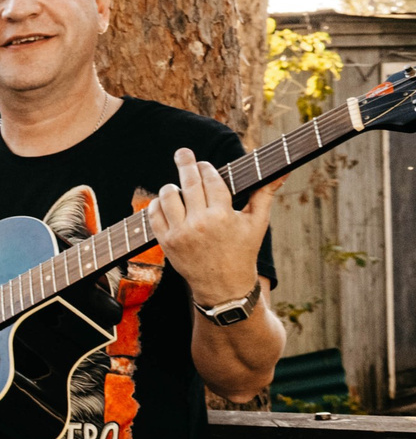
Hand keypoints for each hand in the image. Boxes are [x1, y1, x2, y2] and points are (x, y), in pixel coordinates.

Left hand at [149, 147, 274, 308]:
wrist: (223, 286)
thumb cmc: (243, 251)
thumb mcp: (258, 223)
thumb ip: (265, 193)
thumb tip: (284, 170)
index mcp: (223, 215)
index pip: (211, 180)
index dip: (206, 168)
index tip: (203, 163)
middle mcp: (200, 223)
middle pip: (189, 183)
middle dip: (185, 163)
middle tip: (182, 152)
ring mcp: (180, 233)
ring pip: (168, 196)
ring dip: (172, 187)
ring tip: (177, 186)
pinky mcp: (166, 243)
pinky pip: (154, 215)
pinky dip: (157, 205)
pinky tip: (165, 201)